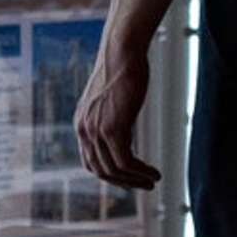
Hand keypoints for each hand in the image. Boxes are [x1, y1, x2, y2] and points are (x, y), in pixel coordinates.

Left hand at [75, 47, 160, 189]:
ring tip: (153, 180)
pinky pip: (126, 161)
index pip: (90, 162)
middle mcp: (84, 129)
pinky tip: (154, 172)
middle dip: (124, 182)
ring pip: (114, 169)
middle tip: (144, 185)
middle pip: (101, 170)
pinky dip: (140, 171)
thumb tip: (121, 126)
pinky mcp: (112, 127)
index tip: (128, 179)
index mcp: (81, 124)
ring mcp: (96, 129)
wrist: (122, 51)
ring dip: (135, 180)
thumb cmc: (122, 70)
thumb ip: (109, 116)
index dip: (110, 175)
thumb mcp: (110, 98)